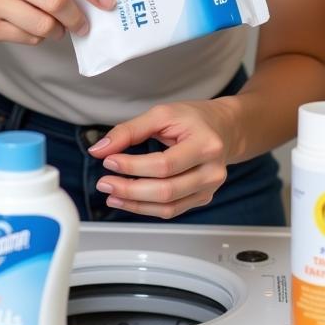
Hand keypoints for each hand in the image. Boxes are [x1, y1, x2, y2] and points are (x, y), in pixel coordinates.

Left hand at [89, 98, 241, 218]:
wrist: (225, 129)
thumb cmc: (194, 119)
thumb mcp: (162, 114)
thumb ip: (130, 131)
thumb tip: (99, 150)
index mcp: (206, 145)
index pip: (164, 164)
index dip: (133, 167)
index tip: (109, 161)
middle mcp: (212, 171)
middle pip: (166, 190)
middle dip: (130, 190)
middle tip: (104, 182)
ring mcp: (209, 188)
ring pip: (168, 206)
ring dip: (135, 204)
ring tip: (111, 194)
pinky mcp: (202, 198)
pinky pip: (172, 210)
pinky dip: (146, 208)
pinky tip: (127, 200)